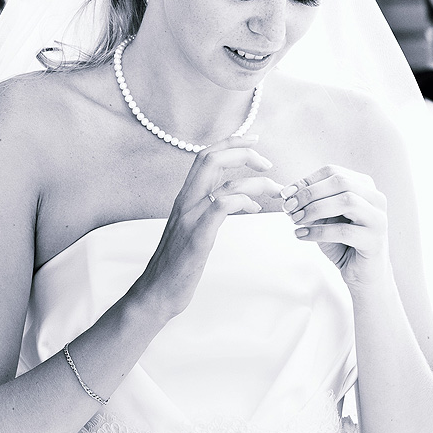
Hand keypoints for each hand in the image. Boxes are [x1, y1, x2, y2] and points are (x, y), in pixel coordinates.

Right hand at [133, 136, 282, 321]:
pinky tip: (254, 209)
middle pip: (211, 159)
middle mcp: (185, 201)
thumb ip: (213, 209)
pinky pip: (221, 206)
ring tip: (275, 190)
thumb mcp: (197, 228)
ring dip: (255, 182)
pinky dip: (242, 201)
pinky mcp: (198, 237)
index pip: (205, 156)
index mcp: (185, 197)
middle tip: (267, 163)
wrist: (157, 292)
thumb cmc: (179, 263)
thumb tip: (242, 200)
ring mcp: (191, 218)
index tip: (254, 140)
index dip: (230, 142)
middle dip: (243, 152)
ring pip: (222, 182)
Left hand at [281, 165, 389, 291]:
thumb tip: (287, 193)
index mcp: (364, 186)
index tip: (285, 193)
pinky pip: (344, 231)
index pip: (333, 172)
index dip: (307, 181)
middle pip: (340, 182)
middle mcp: (375, 198)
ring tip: (295, 220)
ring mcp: (378, 218)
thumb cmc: (343, 243)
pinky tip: (302, 235)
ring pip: (346, 202)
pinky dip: (318, 232)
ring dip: (315, 209)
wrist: (363, 275)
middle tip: (289, 207)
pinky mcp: (374, 240)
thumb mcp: (325, 218)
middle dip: (309, 193)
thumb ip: (311, 203)